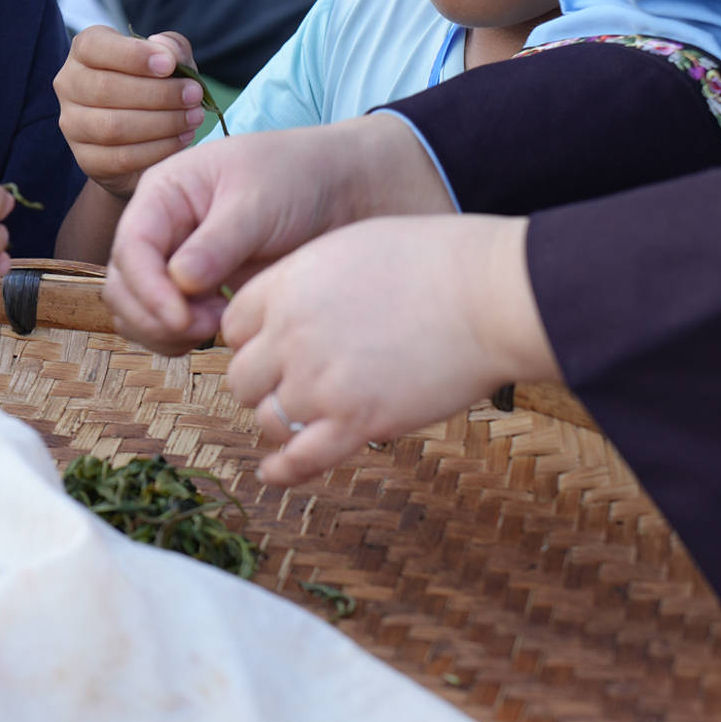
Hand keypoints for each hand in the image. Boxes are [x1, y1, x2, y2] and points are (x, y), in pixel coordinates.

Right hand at [55, 27, 205, 201]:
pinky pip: (120, 158)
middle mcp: (69, 84)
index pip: (95, 46)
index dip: (132, 55)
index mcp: (84, 50)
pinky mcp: (86, 159)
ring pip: (112, 127)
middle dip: (158, 93)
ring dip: (161, 123)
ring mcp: (73, 125)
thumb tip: (166, 50)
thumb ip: (172, 47)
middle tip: (194, 95)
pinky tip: (182, 139)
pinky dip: (157, 149)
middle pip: (105, 89)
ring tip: (193, 118)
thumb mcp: (169, 60)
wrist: (141, 136)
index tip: (168, 64)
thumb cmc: (154, 86)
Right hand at [105, 113, 449, 350]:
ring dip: (167, 332)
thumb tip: (181, 281)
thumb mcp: (258, 201)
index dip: (148, 288)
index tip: (183, 318)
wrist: (340, 192)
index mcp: (164, 193)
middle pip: (124, 286)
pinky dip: (185, 337)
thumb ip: (218, 242)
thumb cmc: (298, 178)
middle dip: (155, 315)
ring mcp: (177, 262)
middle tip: (207, 328)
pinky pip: (169, 325)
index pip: (130, 246)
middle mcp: (161, 228)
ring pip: (139, 312)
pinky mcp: (199, 292)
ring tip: (219, 326)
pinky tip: (225, 329)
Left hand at [223, 214, 556, 485]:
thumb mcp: (349, 248)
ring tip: (306, 418)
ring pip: (269, 419)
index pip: (234, 327)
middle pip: (243, 378)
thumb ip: (306, 280)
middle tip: (291, 385)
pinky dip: (283, 471)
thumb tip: (287, 306)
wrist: (486, 295)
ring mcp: (321, 383)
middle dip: (264, 384)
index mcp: (286, 286)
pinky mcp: (356, 422)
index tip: (273, 349)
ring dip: (283, 422)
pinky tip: (273, 473)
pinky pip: (300, 459)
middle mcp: (291, 336)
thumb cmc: (434, 262)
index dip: (252, 341)